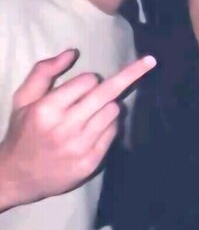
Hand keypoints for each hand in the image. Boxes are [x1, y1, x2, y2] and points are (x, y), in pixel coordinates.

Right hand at [0, 49, 155, 209]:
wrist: (16, 177)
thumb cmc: (23, 131)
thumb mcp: (23, 98)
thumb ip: (44, 71)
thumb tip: (72, 52)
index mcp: (47, 109)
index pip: (87, 81)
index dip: (89, 80)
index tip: (85, 85)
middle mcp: (65, 127)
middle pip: (107, 94)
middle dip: (131, 74)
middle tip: (151, 61)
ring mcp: (80, 147)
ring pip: (113, 111)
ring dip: (109, 105)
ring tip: (92, 113)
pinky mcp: (91, 162)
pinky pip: (114, 132)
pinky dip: (110, 124)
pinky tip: (95, 128)